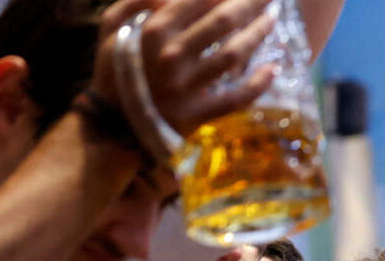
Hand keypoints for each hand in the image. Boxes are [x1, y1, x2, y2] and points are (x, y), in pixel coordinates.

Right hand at [92, 0, 277, 139]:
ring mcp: (187, 86)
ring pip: (234, 54)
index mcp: (153, 30)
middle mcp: (172, 55)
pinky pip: (235, 98)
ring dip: (258, 33)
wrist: (114, 125)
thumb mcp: (111, 27)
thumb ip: (136, 0)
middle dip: (250, 3)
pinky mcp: (198, 113)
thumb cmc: (116, 70)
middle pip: (223, 21)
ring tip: (273, 19)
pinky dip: (258, 84)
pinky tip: (273, 68)